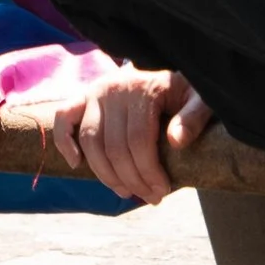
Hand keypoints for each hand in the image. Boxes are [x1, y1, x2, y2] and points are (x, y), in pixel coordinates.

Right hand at [37, 65, 212, 204]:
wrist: (166, 66)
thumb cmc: (185, 90)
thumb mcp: (200, 99)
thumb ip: (193, 117)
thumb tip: (176, 141)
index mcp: (143, 88)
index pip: (139, 140)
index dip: (148, 172)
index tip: (162, 191)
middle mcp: (113, 88)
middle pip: (113, 147)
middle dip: (131, 180)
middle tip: (150, 197)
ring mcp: (95, 91)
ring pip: (90, 142)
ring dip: (105, 174)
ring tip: (126, 191)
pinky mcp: (83, 95)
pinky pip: (64, 117)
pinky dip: (65, 141)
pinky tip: (76, 164)